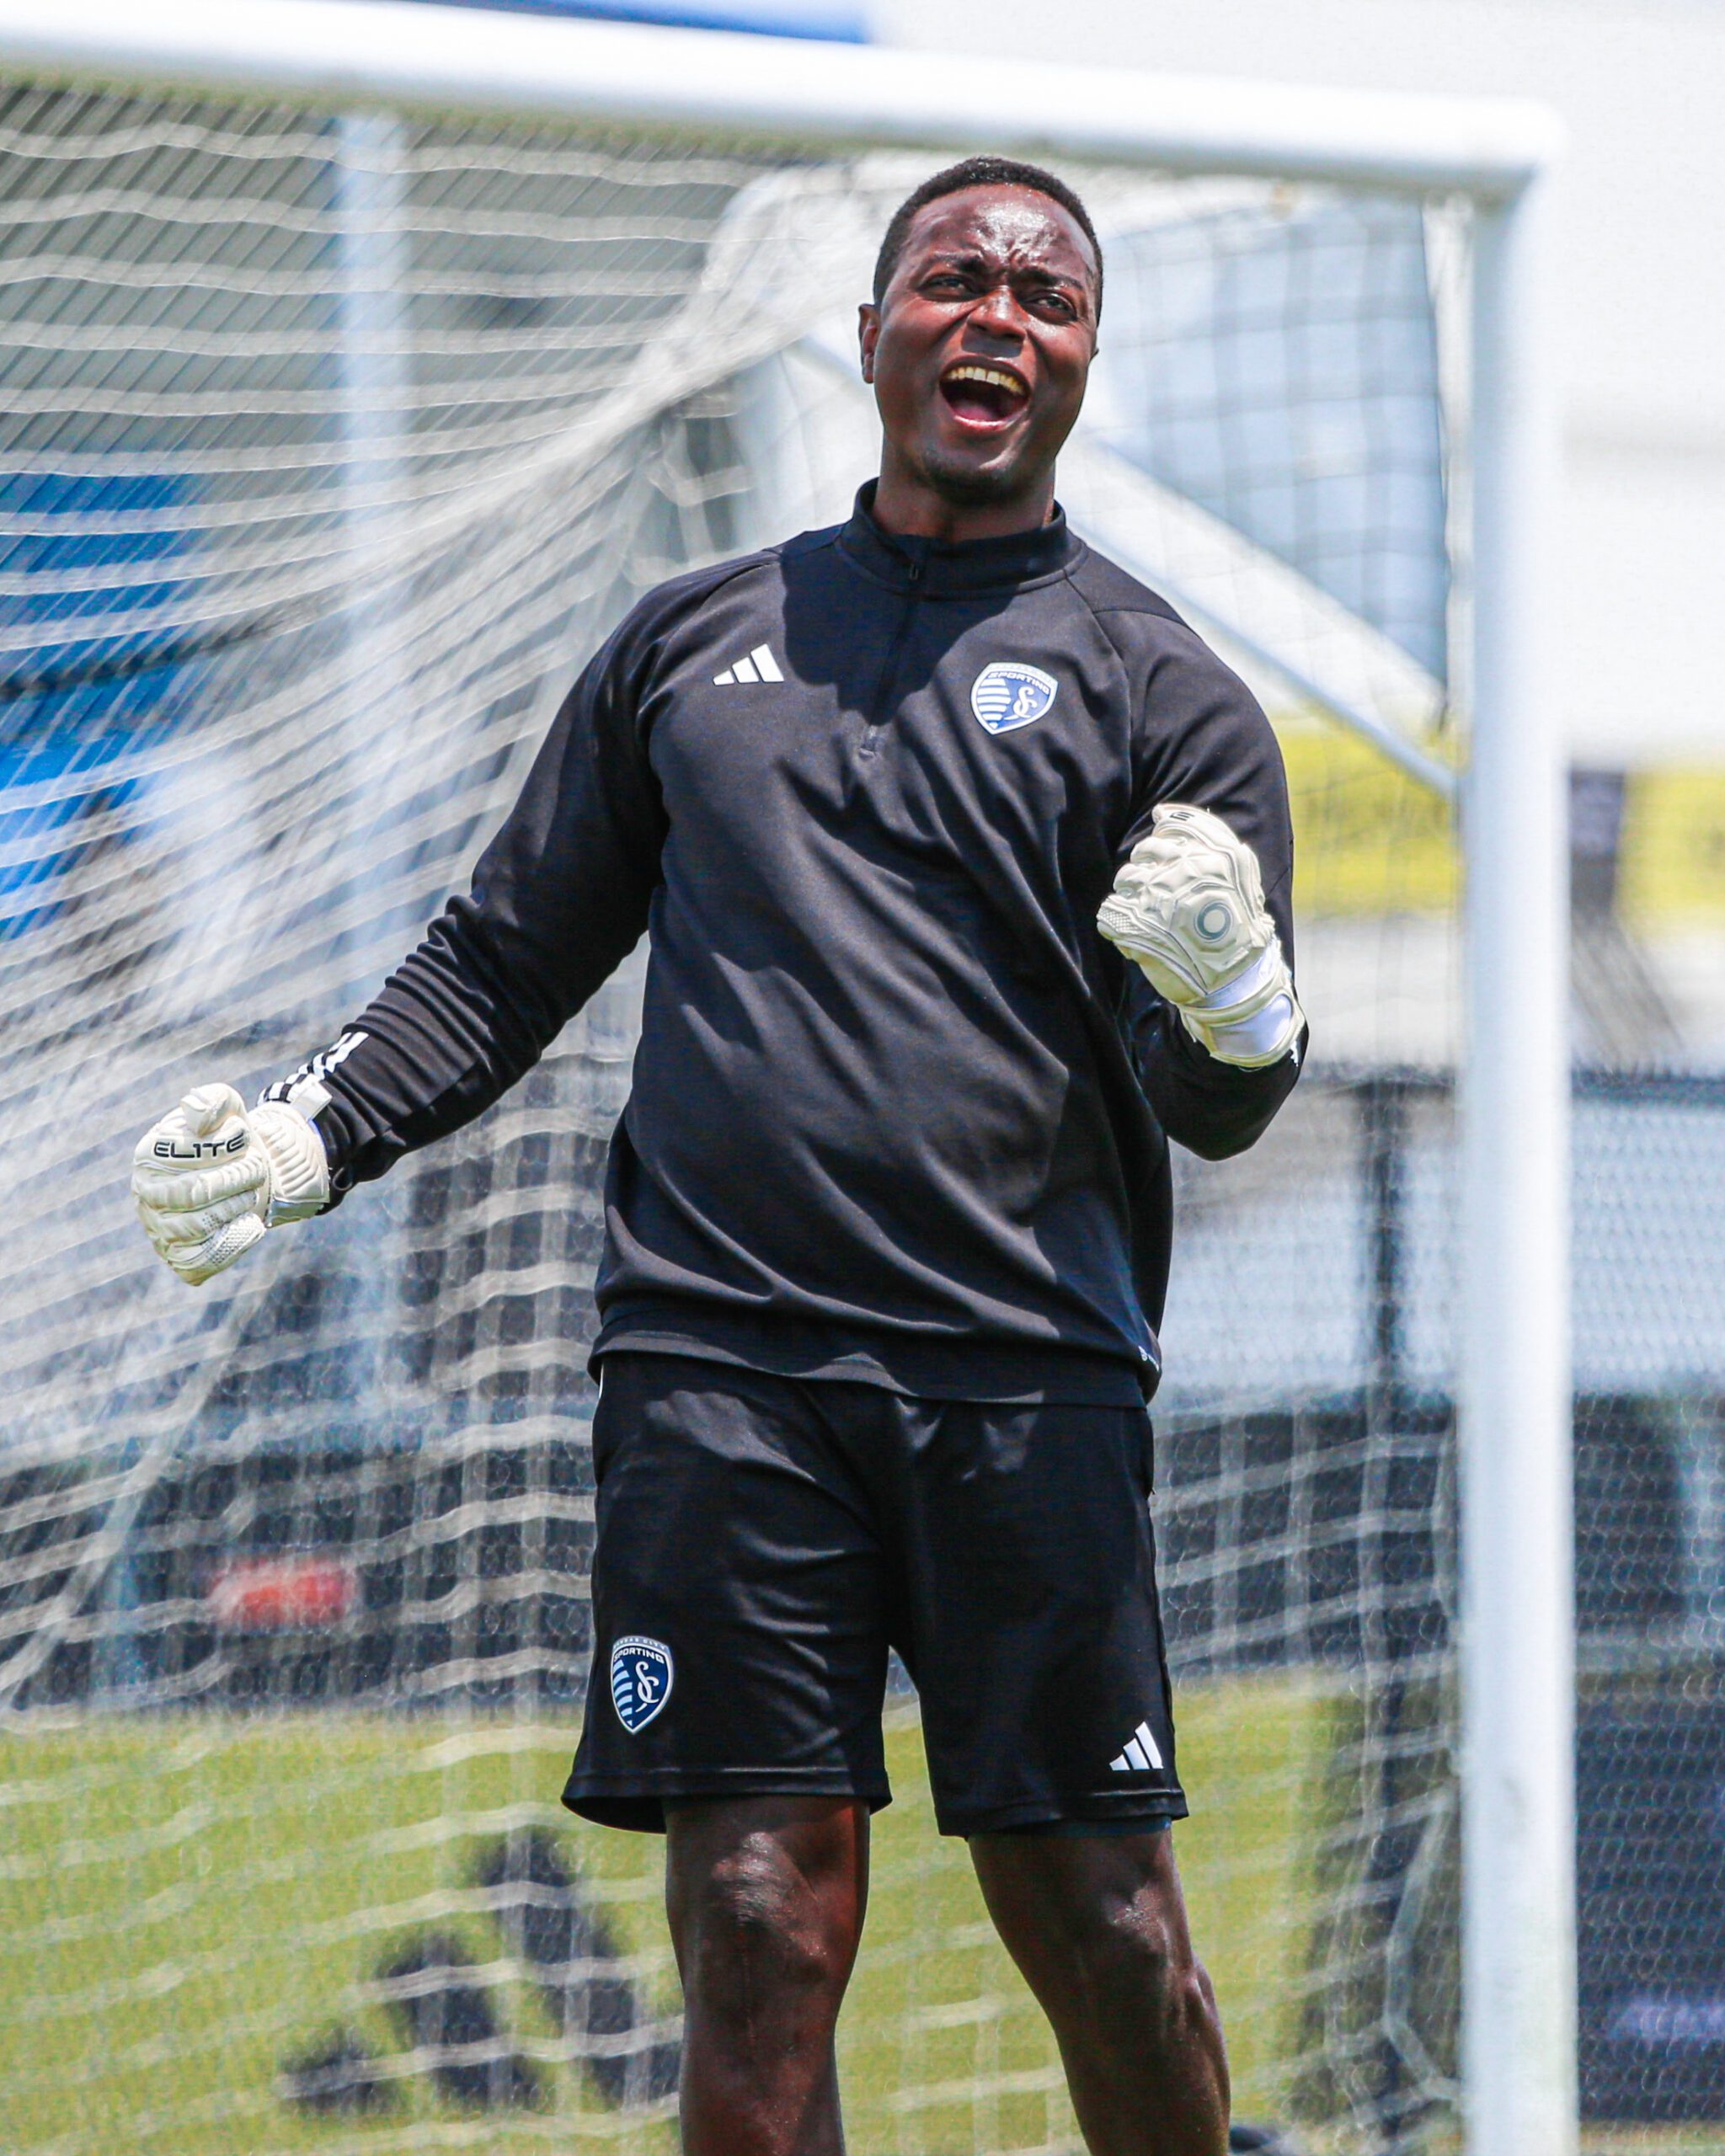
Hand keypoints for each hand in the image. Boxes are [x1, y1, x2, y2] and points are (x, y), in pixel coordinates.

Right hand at [132, 1083, 328, 1285]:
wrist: (249, 1175)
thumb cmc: (232, 1139)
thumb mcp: (228, 1108)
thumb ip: (213, 1100)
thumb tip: (195, 1113)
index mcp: (147, 1155)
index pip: (190, 1155)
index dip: (230, 1146)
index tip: (243, 1137)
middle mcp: (144, 1195)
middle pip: (196, 1193)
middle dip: (239, 1177)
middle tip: (255, 1168)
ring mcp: (158, 1229)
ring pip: (200, 1226)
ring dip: (239, 1205)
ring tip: (249, 1191)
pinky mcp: (179, 1257)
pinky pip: (202, 1260)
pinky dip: (234, 1241)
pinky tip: (248, 1223)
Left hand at [1097, 803, 1304, 1068]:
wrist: (1236, 979)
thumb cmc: (1237, 921)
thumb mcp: (1238, 872)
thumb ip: (1207, 835)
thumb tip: (1160, 812)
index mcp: (1213, 857)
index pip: (1170, 829)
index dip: (1162, 842)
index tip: (1166, 859)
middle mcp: (1186, 873)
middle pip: (1143, 852)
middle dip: (1144, 866)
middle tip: (1157, 889)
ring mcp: (1161, 901)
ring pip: (1125, 880)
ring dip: (1130, 894)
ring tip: (1147, 912)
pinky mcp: (1140, 930)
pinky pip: (1110, 913)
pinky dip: (1118, 922)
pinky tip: (1136, 933)